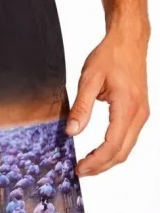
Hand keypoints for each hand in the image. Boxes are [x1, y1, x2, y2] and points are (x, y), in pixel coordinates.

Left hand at [66, 27, 149, 175]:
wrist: (128, 42)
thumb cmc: (110, 56)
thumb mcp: (89, 79)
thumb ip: (81, 107)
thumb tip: (72, 131)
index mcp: (127, 106)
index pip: (112, 145)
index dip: (95, 161)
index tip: (79, 168)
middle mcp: (138, 114)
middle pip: (122, 152)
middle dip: (101, 166)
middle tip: (80, 171)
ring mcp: (141, 114)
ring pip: (127, 148)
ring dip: (108, 160)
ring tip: (87, 164)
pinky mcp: (139, 113)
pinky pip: (128, 138)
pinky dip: (114, 149)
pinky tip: (98, 151)